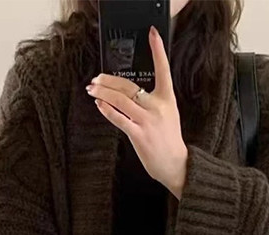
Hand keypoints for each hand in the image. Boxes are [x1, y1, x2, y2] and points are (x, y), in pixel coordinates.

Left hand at [86, 25, 187, 198]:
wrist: (176, 165)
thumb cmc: (170, 141)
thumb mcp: (169, 114)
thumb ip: (152, 101)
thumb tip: (129, 92)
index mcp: (167, 99)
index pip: (163, 70)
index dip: (158, 51)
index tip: (152, 34)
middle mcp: (157, 107)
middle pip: (129, 85)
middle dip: (109, 80)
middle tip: (96, 78)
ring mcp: (147, 121)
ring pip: (120, 100)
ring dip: (102, 93)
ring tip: (92, 89)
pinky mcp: (138, 135)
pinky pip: (118, 118)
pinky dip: (107, 110)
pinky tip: (100, 105)